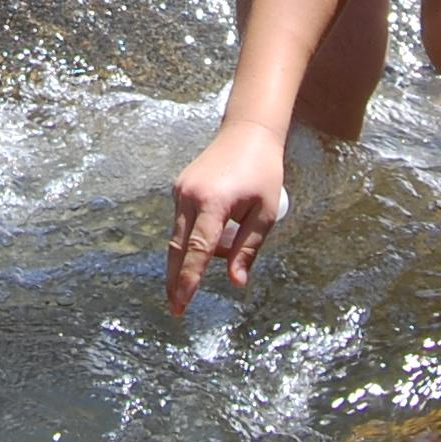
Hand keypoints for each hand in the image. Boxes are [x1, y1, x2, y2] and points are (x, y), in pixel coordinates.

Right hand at [168, 123, 288, 310]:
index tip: (181, 304)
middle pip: (178, 248)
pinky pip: (182, 223)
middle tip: (176, 309)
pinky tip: (213, 239)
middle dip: (176, 280)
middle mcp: (189, 196)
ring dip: (189, 259)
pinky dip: (192, 239)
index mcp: (213, 202)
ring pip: (178, 237)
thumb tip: (235, 281)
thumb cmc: (263, 172)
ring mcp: (180, 191)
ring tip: (208, 267)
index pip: (197, 250)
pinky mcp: (179, 189)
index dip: (188, 280)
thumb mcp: (264, 213)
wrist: (247, 132)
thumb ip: (247, 248)